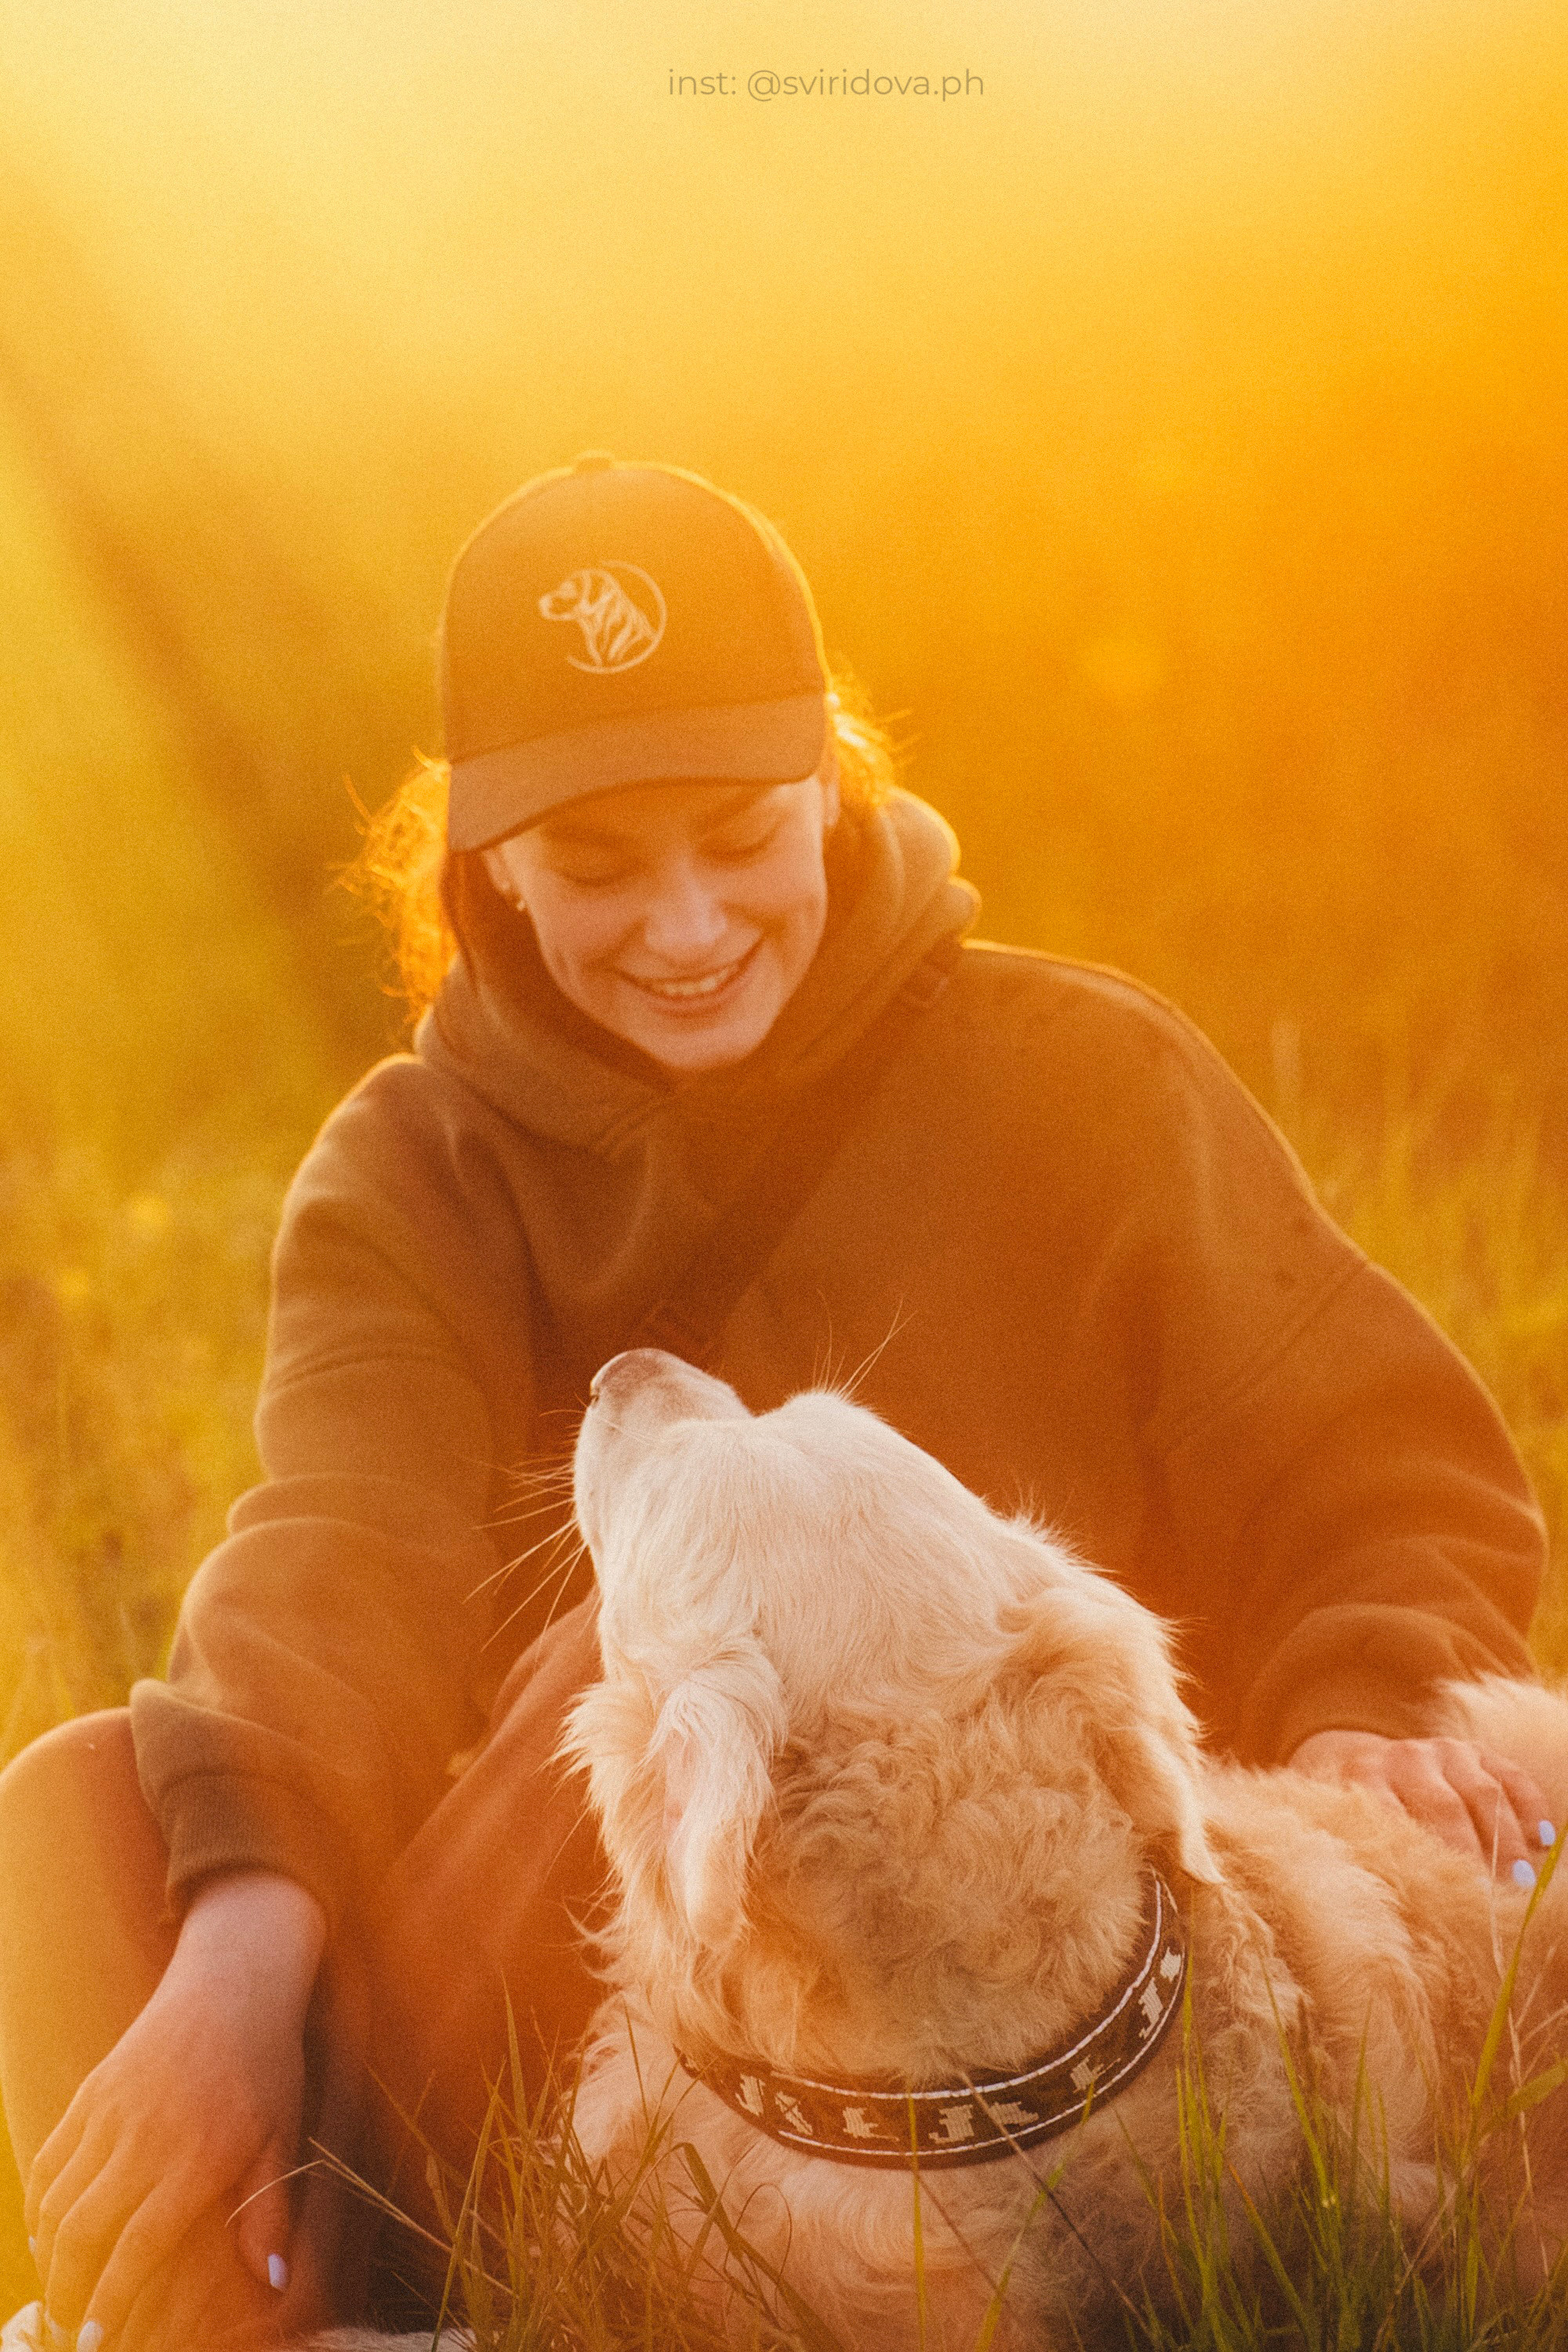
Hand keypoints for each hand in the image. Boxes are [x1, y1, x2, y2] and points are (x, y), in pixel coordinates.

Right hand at [25, 1872, 325, 2348]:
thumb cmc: (267, 2066)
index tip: (95, 2342)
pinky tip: (51, 2233)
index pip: (137, 2247)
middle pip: (82, 2232)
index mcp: (197, 2155)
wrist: (235, 1982)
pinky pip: (50, 2160)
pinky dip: (41, 2205)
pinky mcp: (92, 2090)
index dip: (109, 2301)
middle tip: (72, 2326)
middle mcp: (145, 2135)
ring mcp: (111, 2110)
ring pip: (57, 2201)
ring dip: (50, 2254)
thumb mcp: (282, 2137)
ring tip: (62, 2285)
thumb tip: (271, 2284)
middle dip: (68, 2290)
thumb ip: (269, 2214)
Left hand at [1287, 1729, 1556, 1882]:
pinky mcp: (1479, 1750)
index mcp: (1363, 1778)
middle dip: (1473, 1857)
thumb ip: (1362, 1860)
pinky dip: (1531, 1807)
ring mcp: (1444, 1750)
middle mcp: (1404, 1757)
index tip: (1444, 1904)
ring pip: (1484, 1792)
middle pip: (1445, 1808)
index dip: (1423, 1865)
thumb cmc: (1363, 1822)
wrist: (1374, 1767)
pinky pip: (1512, 1776)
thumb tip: (1375, 1922)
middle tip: (1493, 1901)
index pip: (1396, 1822)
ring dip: (1507, 1841)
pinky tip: (1544, 1841)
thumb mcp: (1350, 1835)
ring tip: (1523, 1883)